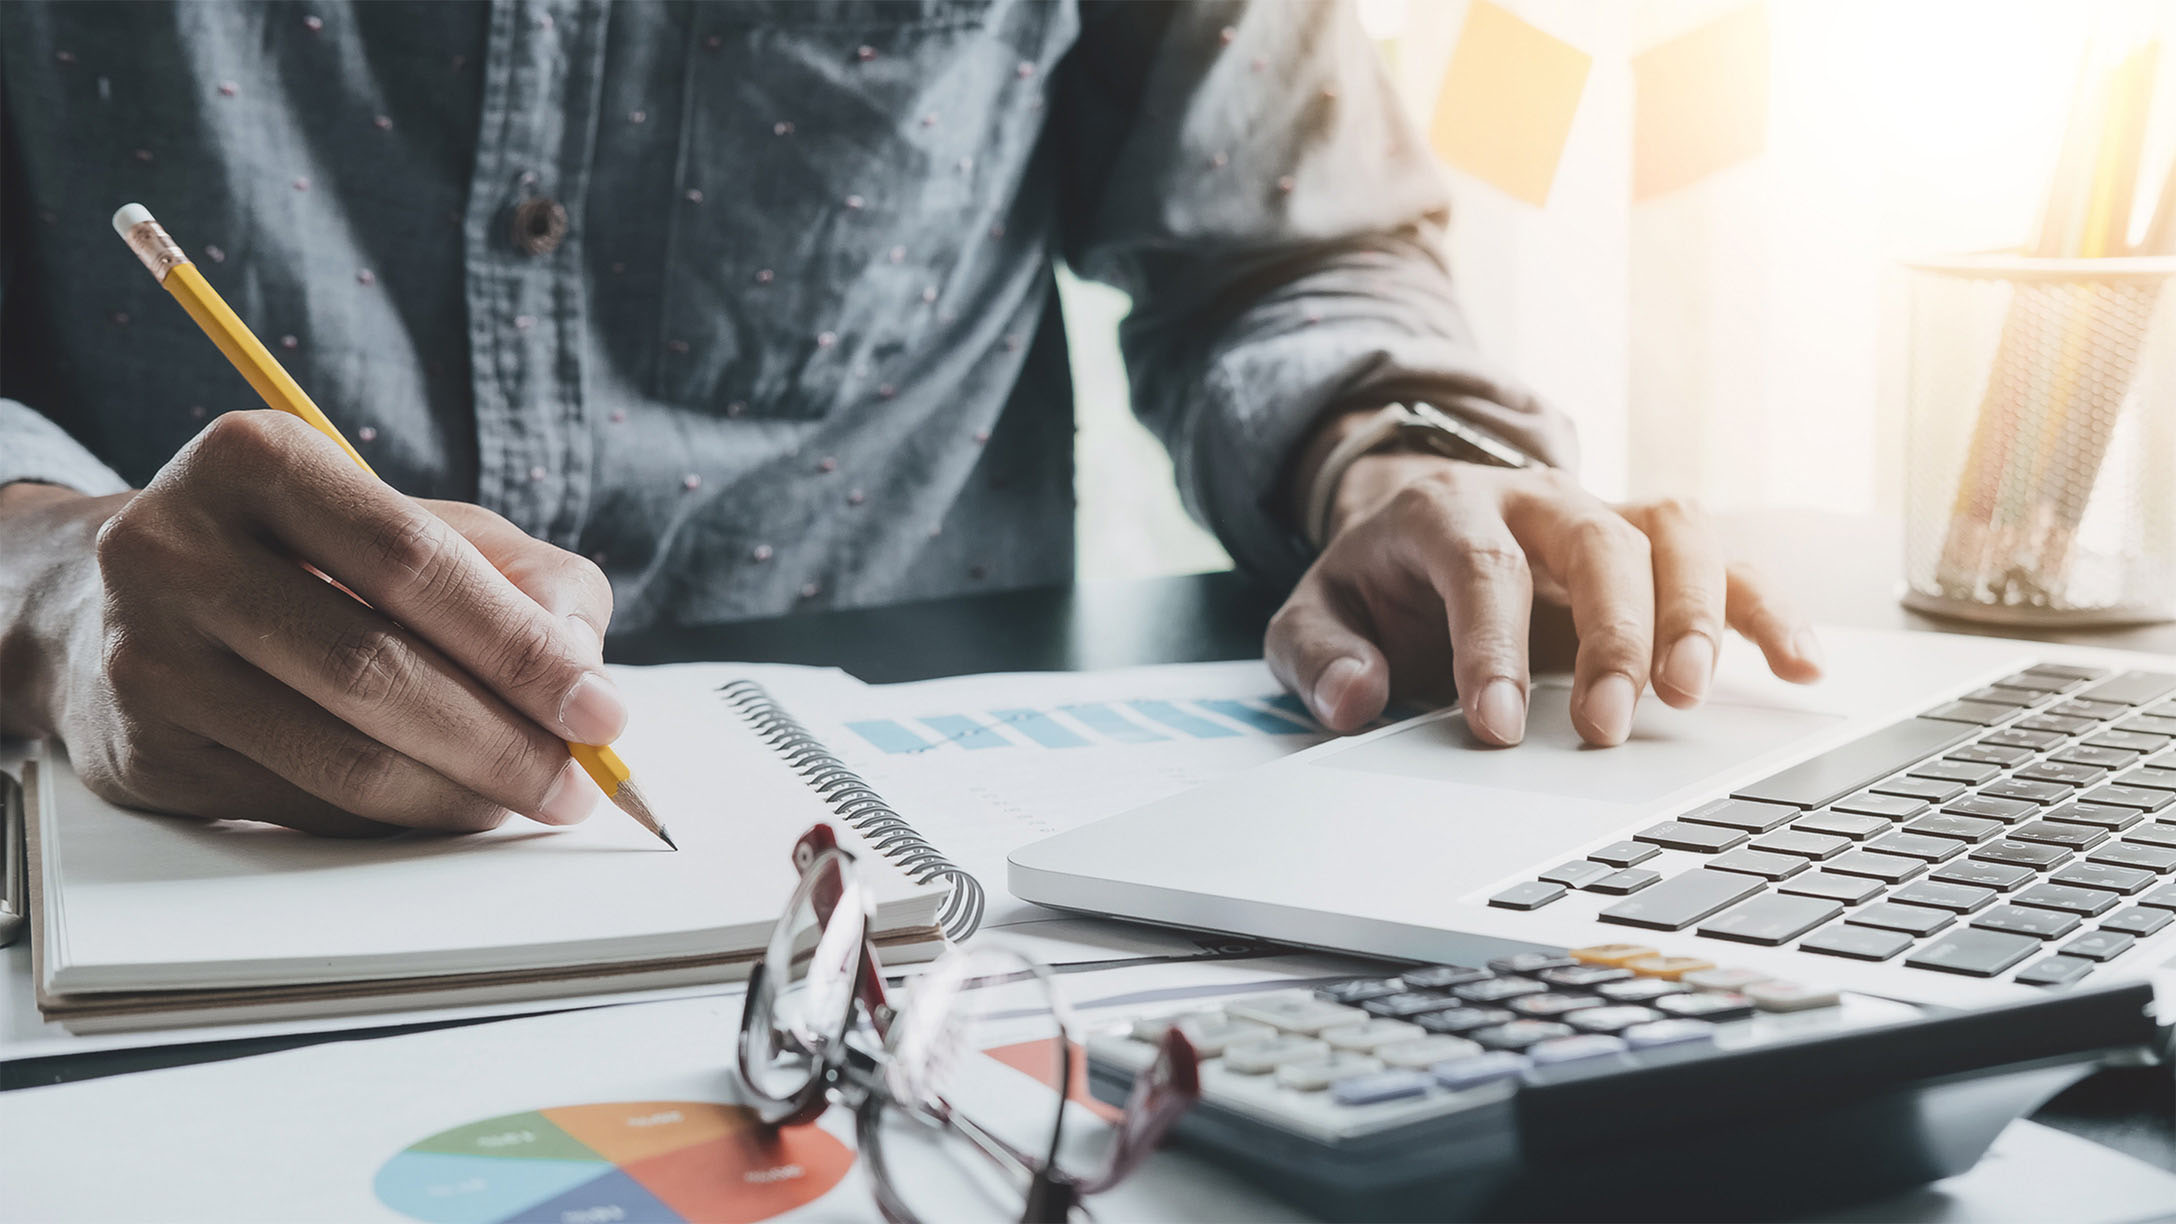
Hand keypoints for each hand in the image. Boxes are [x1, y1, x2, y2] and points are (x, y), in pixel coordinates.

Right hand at [0, 411, 621, 834]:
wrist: (108, 602)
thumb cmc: (303, 556)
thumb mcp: (410, 521)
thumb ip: (521, 574)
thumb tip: (581, 663)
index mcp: (256, 460)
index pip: (411, 562)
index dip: (519, 646)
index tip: (601, 708)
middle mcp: (178, 551)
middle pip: (375, 669)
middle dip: (503, 740)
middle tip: (577, 781)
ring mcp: (148, 656)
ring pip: (339, 757)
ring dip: (459, 795)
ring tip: (526, 798)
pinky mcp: (144, 752)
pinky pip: (302, 808)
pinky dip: (396, 819)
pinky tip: (444, 805)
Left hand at [1266, 434, 1821, 747]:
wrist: (1416, 517)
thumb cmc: (1380, 581)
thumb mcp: (1314, 614)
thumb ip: (1317, 655)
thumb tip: (1352, 697)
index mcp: (1448, 511)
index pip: (1482, 566)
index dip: (1492, 646)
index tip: (1496, 727)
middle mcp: (1537, 500)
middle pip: (1595, 541)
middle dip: (1610, 633)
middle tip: (1608, 725)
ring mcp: (1605, 514)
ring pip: (1673, 532)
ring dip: (1696, 613)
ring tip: (1693, 697)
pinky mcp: (1654, 544)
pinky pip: (1728, 559)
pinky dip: (1769, 609)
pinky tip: (1800, 667)